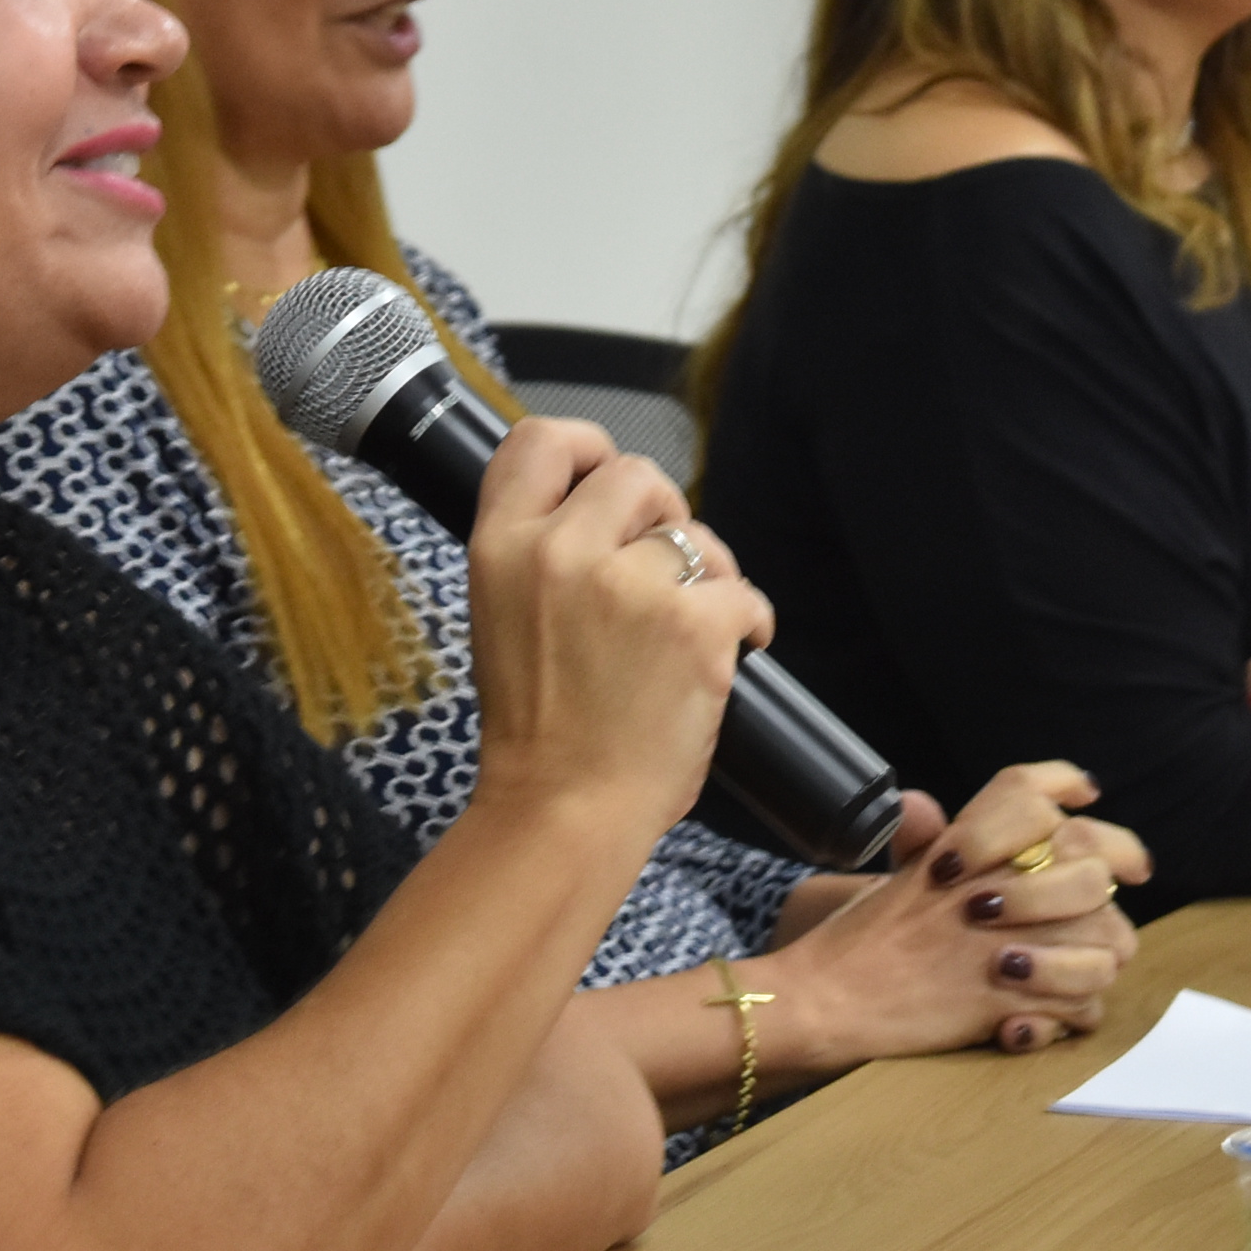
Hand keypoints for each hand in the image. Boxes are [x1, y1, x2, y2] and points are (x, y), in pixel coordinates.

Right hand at [463, 419, 769, 828]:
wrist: (563, 810)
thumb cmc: (539, 728)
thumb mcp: (503, 616)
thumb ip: (542, 554)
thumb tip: (606, 509)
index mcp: (501, 548)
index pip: (540, 440)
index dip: (586, 446)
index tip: (607, 476)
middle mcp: (560, 552)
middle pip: (636, 474)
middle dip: (661, 514)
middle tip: (662, 570)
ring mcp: (629, 586)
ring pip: (696, 533)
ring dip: (707, 573)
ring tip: (690, 626)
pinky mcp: (693, 624)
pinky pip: (744, 591)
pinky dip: (749, 622)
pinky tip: (731, 651)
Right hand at [769, 763, 1146, 1063]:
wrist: (824, 996)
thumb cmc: (858, 941)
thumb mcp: (895, 877)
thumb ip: (925, 842)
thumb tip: (921, 804)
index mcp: (963, 846)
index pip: (1029, 790)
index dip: (1066, 785)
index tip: (1088, 796)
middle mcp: (991, 883)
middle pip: (1091, 869)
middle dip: (1104, 896)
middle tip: (1100, 916)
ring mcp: (1002, 941)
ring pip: (1104, 941)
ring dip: (1096, 962)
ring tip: (1072, 974)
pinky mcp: (1004, 1000)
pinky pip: (1080, 1006)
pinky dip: (1071, 1015)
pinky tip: (1043, 1015)